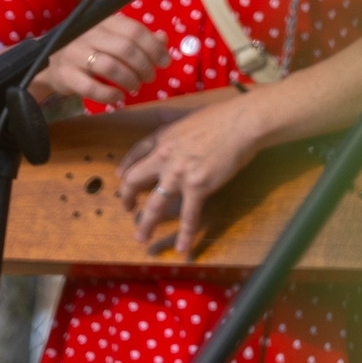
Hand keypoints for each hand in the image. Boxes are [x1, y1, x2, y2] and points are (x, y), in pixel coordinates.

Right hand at [40, 17, 167, 108]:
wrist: (49, 64)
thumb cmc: (88, 50)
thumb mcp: (111, 38)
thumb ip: (137, 38)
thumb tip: (163, 39)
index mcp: (103, 21)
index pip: (134, 30)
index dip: (154, 47)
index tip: (164, 62)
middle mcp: (88, 34)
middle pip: (125, 48)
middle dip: (144, 65)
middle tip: (150, 77)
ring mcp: (74, 54)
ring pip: (111, 67)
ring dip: (130, 79)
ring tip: (136, 86)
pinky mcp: (66, 75)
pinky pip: (92, 87)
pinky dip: (110, 95)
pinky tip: (119, 97)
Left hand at [117, 98, 260, 258]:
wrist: (241, 124)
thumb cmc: (220, 116)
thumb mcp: (188, 114)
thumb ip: (173, 118)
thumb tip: (165, 114)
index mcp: (162, 138)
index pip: (135, 154)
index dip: (126, 167)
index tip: (120, 177)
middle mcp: (163, 158)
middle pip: (134, 181)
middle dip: (126, 198)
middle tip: (127, 209)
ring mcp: (179, 175)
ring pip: (154, 205)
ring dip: (145, 224)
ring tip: (141, 238)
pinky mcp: (198, 188)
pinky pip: (189, 216)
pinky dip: (185, 234)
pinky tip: (182, 248)